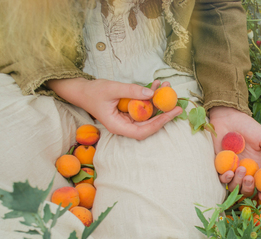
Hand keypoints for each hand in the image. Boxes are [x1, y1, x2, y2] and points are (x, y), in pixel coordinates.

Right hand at [46, 78, 181, 139]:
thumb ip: (131, 91)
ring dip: (158, 101)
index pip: (143, 131)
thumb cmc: (93, 92)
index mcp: (119, 126)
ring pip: (148, 114)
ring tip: (167, 87)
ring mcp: (127, 119)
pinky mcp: (129, 111)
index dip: (159, 124)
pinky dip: (150, 96)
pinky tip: (157, 85)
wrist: (81, 91)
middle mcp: (125, 125)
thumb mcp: (112, 89)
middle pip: (149, 124)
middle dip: (164, 113)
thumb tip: (151, 94)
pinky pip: (143, 106)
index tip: (171, 113)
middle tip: (178, 104)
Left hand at [209, 106, 260, 201]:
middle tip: (249, 179)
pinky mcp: (218, 166)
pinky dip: (225, 178)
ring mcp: (231, 169)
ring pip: (234, 186)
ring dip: (238, 183)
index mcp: (257, 165)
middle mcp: (244, 170)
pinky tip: (229, 171)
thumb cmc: (247, 126)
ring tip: (240, 170)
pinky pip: (221, 179)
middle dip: (249, 188)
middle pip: (247, 189)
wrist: (228, 117)